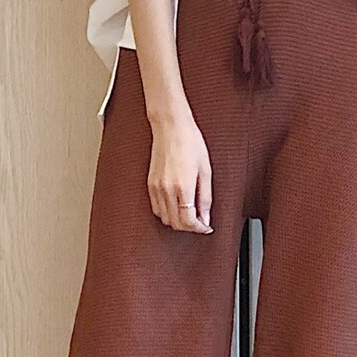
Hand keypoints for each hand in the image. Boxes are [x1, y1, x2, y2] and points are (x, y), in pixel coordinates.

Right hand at [147, 108, 214, 233]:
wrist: (171, 128)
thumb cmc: (190, 143)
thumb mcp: (205, 171)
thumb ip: (206, 198)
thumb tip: (205, 218)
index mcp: (182, 187)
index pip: (188, 221)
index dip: (199, 228)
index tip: (206, 227)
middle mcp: (166, 190)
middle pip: (176, 223)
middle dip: (189, 227)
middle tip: (200, 222)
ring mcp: (156, 188)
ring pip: (164, 218)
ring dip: (177, 222)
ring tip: (189, 215)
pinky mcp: (150, 184)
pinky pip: (156, 208)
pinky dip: (166, 214)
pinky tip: (176, 207)